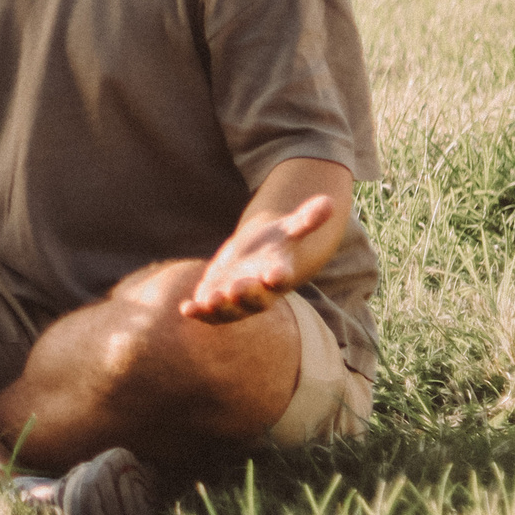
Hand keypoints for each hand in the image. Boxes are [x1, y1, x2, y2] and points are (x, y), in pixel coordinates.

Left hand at [181, 193, 336, 323]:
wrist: (254, 259)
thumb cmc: (273, 243)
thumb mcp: (288, 228)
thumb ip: (306, 219)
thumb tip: (330, 201)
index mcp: (277, 272)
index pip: (281, 276)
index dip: (278, 275)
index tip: (275, 274)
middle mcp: (259, 291)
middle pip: (255, 298)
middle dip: (245, 294)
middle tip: (234, 289)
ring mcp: (237, 299)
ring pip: (230, 309)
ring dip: (219, 307)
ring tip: (206, 302)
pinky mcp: (217, 301)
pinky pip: (208, 313)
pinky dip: (198, 312)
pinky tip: (185, 308)